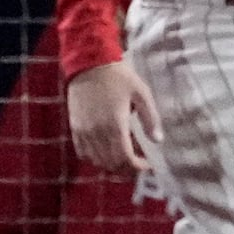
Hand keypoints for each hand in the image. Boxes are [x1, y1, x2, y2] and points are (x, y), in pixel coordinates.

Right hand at [66, 58, 157, 178]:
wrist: (90, 64)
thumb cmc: (119, 77)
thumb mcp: (141, 94)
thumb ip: (150, 118)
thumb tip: (158, 140)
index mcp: (115, 125)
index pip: (124, 158)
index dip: (137, 167)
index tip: (147, 165)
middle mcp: (97, 133)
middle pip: (110, 163)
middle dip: (126, 169)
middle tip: (138, 164)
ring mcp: (84, 131)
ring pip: (96, 161)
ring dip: (111, 165)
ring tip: (124, 159)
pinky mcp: (75, 128)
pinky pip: (82, 152)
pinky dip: (95, 158)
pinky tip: (105, 152)